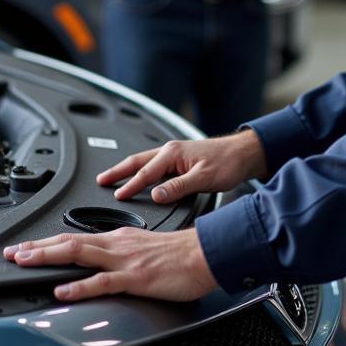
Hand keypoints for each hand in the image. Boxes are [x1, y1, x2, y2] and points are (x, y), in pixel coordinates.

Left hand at [4, 227, 216, 302]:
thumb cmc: (179, 255)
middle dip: (36, 247)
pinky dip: (79, 287)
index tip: (24, 247)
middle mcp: (116, 245)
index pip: (74, 237)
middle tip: (11, 253)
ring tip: (25, 262)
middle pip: (69, 242)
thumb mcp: (143, 250)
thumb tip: (100, 266)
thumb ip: (120, 256)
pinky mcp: (135, 277)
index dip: (46, 242)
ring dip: (48, 257)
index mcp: (117, 238)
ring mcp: (124, 261)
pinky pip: (102, 282)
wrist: (205, 254)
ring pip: (78, 255)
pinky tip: (63, 292)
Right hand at [97, 130, 267, 203]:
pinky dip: (142, 170)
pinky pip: (155, 164)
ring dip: (128, 169)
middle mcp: (171, 150)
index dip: (130, 185)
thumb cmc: (227, 162)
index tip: (118, 195)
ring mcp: (175, 153)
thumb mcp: (203, 179)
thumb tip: (156, 195)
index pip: (146, 171)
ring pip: (145, 161)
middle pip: (137, 161)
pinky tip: (141, 177)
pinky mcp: (181, 158)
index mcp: (173, 153)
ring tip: (113, 178)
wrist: (244, 154)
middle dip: (118, 170)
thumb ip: (178, 187)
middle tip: (101, 179)